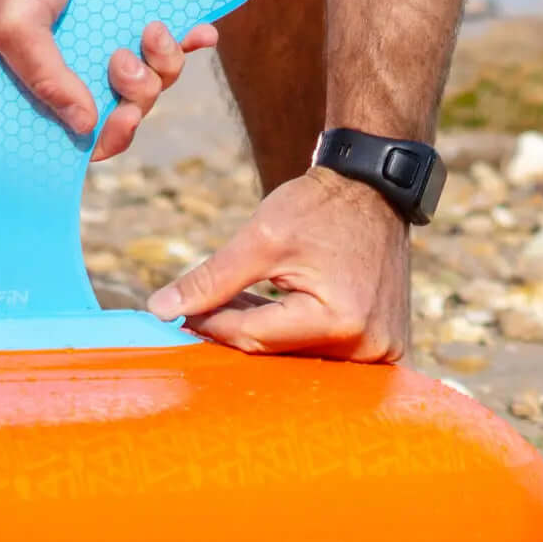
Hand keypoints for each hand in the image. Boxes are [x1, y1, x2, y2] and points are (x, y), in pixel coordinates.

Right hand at [0, 0, 214, 144]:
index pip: (75, 138)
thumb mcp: (17, 26)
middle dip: (138, 94)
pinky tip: (204, 32)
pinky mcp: (125, 17)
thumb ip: (49, 79)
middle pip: (122, 112)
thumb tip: (85, 128)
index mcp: (32, 85)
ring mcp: (99, 44)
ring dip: (163, 62)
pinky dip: (188, 42)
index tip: (126, 118)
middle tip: (124, 59)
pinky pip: (165, 44)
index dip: (107, 138)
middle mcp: (68, 71)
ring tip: (153, 28)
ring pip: (150, 80)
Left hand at [147, 167, 410, 360]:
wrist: (374, 188)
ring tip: (231, 301)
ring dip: (259, 331)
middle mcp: (367, 346)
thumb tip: (159, 309)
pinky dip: (289, 330)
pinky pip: (321, 347)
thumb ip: (210, 279)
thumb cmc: (320, 207)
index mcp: (338, 322)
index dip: (210, 324)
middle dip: (233, 329)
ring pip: (295, 353)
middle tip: (198, 310)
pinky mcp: (383, 344)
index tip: (178, 312)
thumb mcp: (260, 238)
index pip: (253, 337)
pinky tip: (264, 306)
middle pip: (275, 352)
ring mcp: (381, 350)